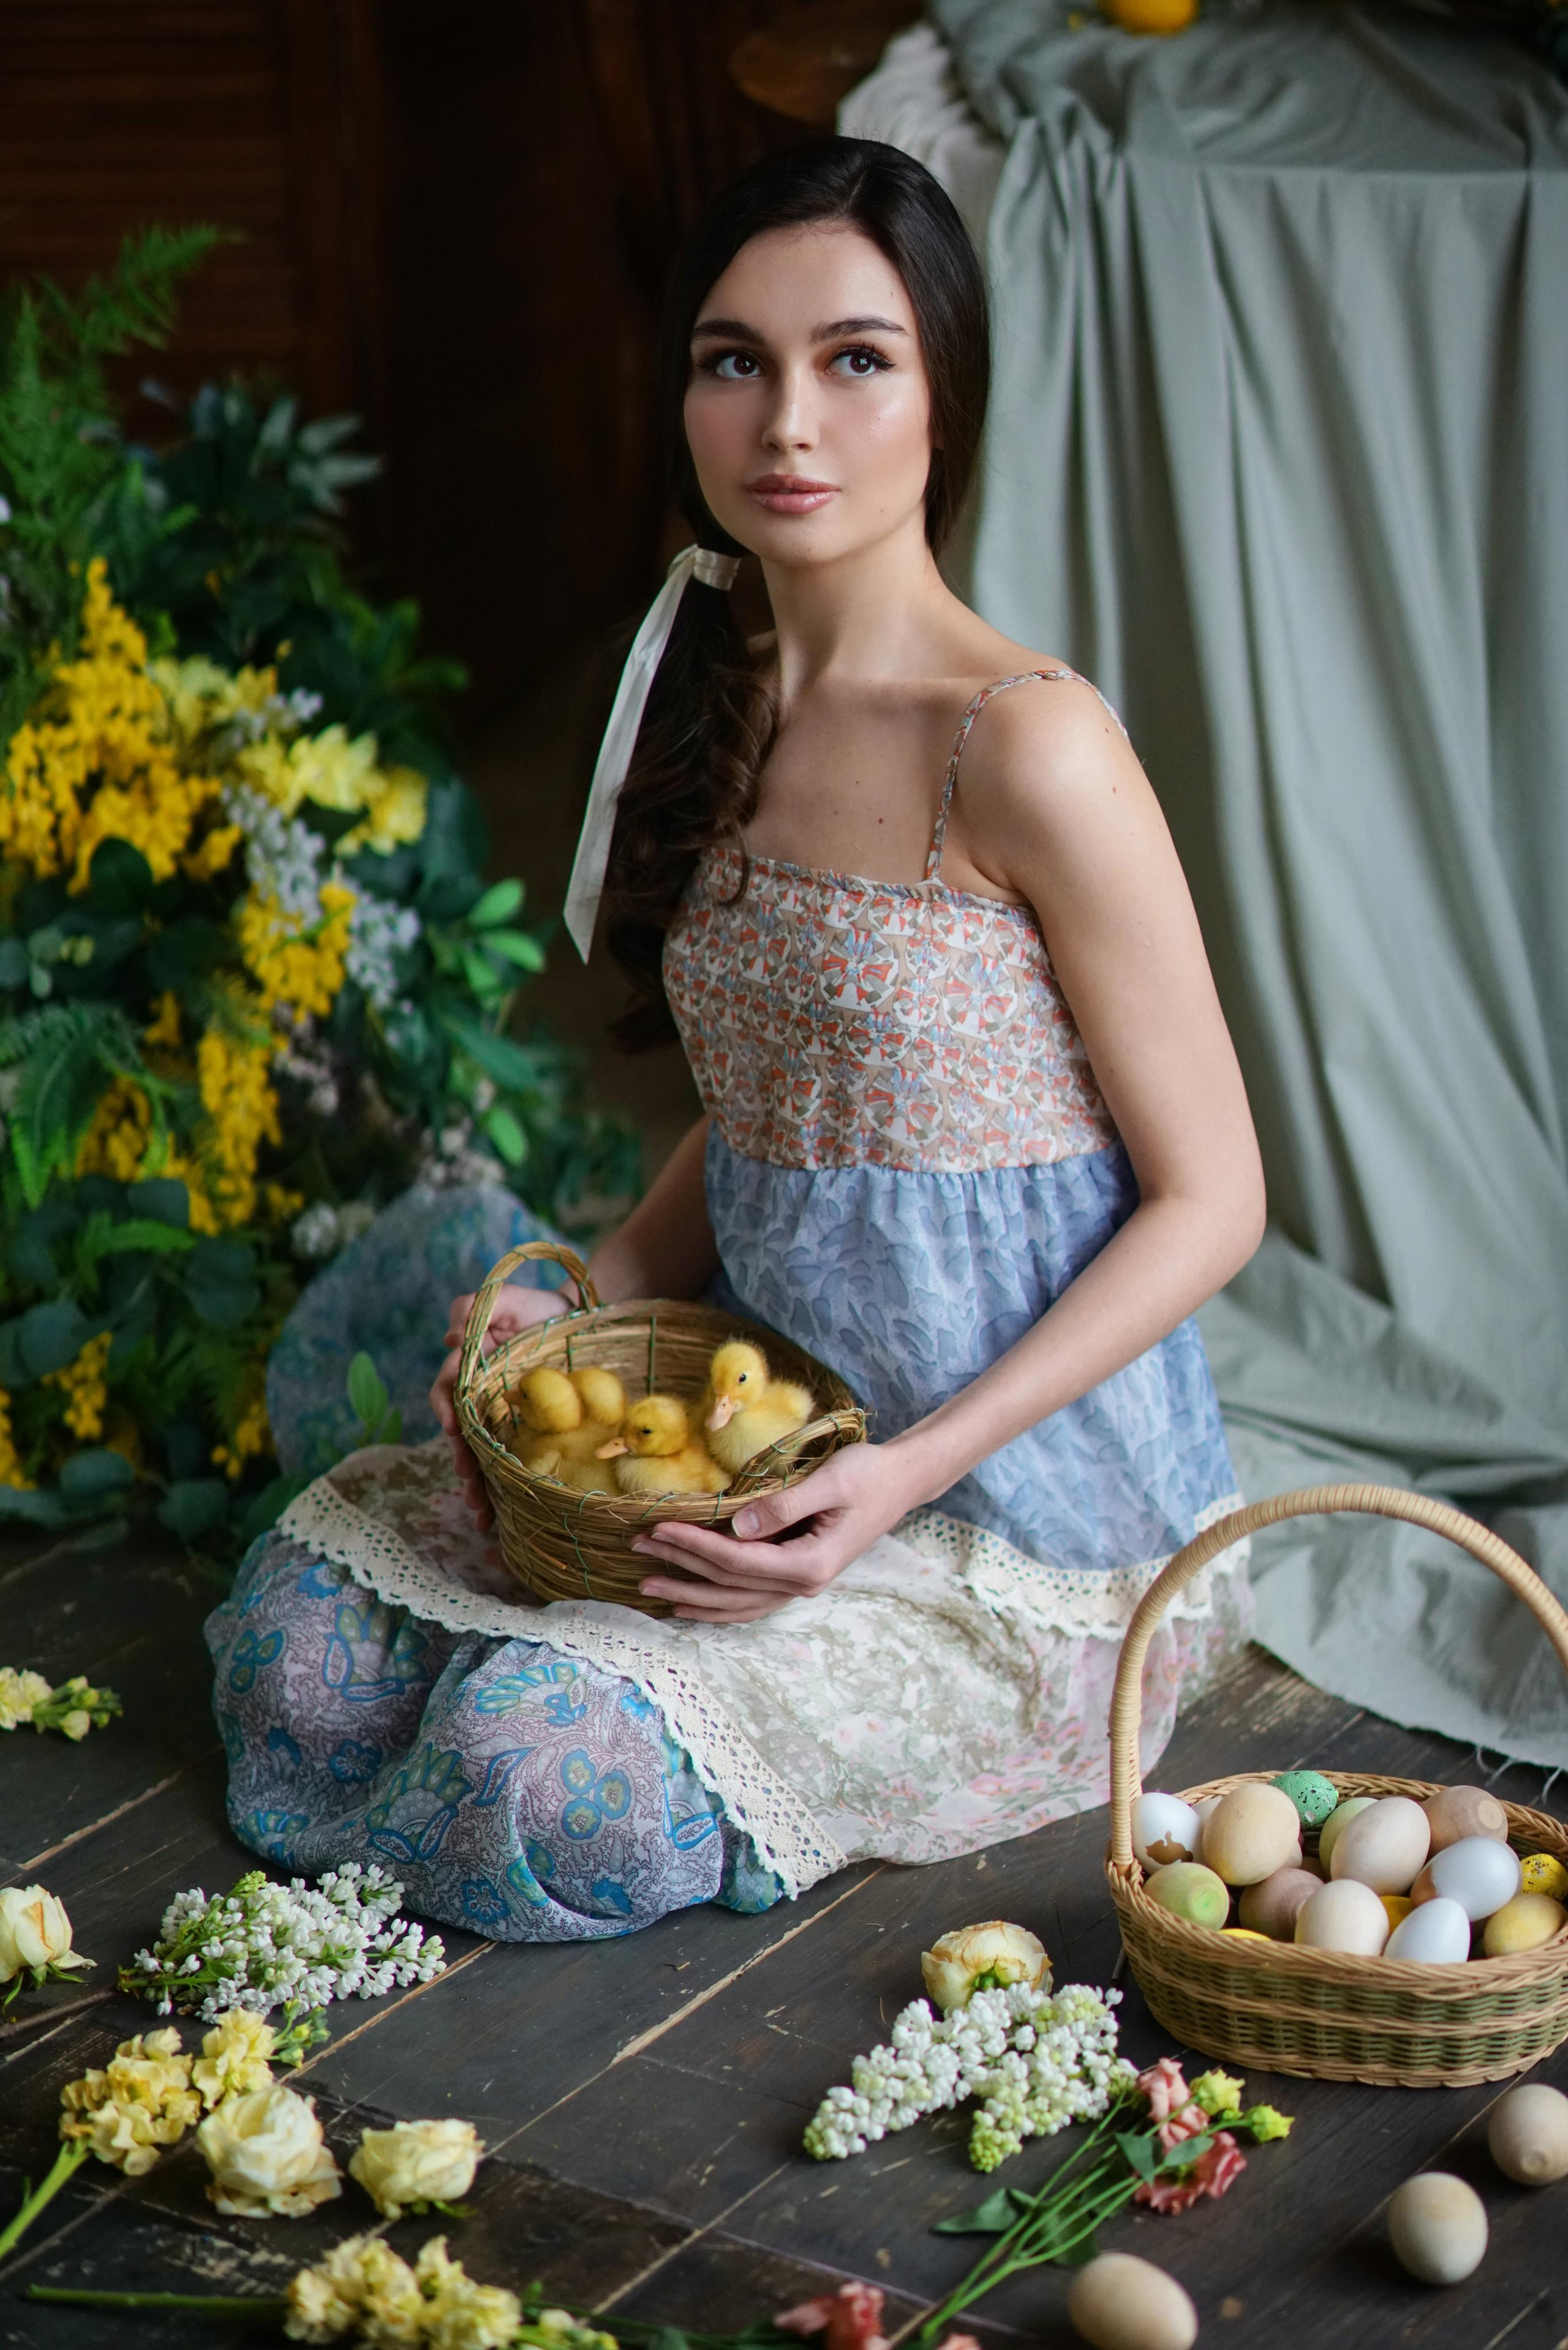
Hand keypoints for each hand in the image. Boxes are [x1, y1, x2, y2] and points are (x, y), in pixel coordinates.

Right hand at [429, 1281, 564, 1527]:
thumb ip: (472, 1309)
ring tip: (481, 1511)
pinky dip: (505, 1489)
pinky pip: (513, 1462)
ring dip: (479, 1485)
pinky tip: (502, 1514)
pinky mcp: (528, 1433)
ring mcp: (504, 1418)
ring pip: (484, 1456)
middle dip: (463, 1461)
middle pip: (464, 1435)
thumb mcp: (503, 1298)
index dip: (445, 1411)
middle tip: (469, 1484)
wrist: (582, 1317)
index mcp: (470, 1369)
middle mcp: (482, 1398)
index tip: (452, 1429)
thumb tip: (450, 1340)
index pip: (448, 1392)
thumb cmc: (539, 1306)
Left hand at [629, 1441, 915, 1623]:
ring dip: (692, 1593)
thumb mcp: (830, 1481)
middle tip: (637, 1547)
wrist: (901, 1482)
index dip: (696, 1545)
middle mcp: (803, 1584)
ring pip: (736, 1601)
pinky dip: (717, 1604)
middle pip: (729, 1583)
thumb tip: (737, 1526)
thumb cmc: (868, 1473)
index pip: (738, 1560)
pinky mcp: (796, 1576)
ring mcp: (800, 1586)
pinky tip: (690, 1601)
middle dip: (681, 1565)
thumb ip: (785, 1505)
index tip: (659, 1526)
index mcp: (810, 1564)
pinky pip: (749, 1600)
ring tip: (650, 1583)